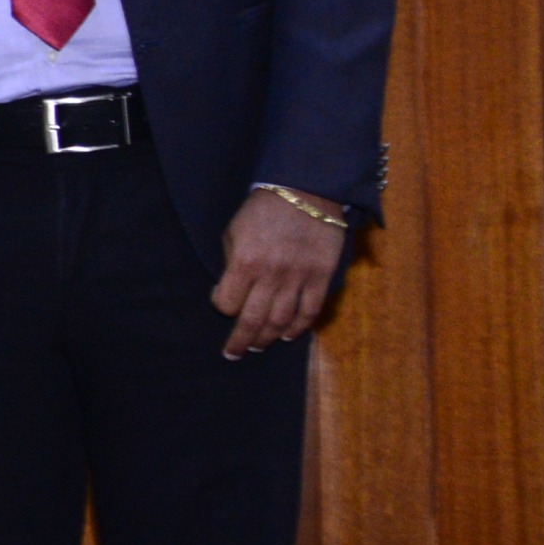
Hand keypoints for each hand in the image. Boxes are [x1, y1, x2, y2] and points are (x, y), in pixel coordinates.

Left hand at [212, 190, 346, 357]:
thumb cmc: (263, 210)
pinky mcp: (321, 277)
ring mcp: (298, 278)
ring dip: (268, 338)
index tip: (223, 302)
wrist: (306, 191)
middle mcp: (271, 275)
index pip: (227, 303)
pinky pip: (310, 311)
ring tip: (259, 346)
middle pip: (252, 320)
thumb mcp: (234, 231)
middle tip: (234, 353)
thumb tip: (229, 289)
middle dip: (241, 341)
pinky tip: (289, 335)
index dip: (222, 305)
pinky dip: (299, 327)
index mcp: (244, 262)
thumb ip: (231, 262)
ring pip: (281, 321)